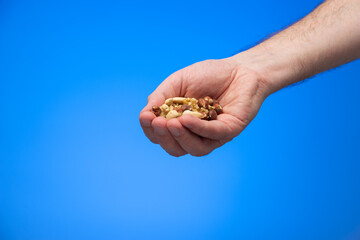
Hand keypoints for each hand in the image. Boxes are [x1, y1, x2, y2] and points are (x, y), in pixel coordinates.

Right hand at [139, 57, 271, 156]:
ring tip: (171, 123)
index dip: (151, 131)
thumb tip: (145, 114)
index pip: (161, 136)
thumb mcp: (178, 82)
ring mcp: (213, 135)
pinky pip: (212, 135)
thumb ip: (161, 96)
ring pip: (194, 148)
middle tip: (158, 123)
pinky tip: (187, 119)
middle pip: (175, 148)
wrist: (239, 68)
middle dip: (164, 137)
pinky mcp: (229, 130)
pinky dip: (198, 128)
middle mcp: (195, 134)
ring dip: (180, 138)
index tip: (146, 118)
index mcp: (180, 124)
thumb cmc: (208, 75)